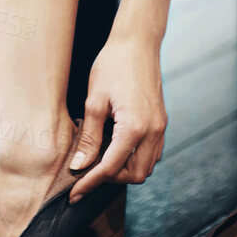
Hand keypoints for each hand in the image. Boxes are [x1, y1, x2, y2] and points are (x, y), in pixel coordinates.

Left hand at [68, 29, 167, 199]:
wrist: (137, 43)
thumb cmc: (113, 66)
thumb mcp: (94, 101)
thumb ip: (89, 137)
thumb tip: (80, 165)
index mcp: (134, 127)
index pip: (111, 168)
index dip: (90, 183)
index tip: (74, 194)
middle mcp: (153, 132)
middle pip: (135, 175)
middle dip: (111, 179)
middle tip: (87, 174)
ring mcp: (160, 128)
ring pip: (146, 167)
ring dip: (124, 170)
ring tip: (100, 162)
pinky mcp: (161, 122)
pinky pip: (152, 153)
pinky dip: (135, 158)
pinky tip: (116, 149)